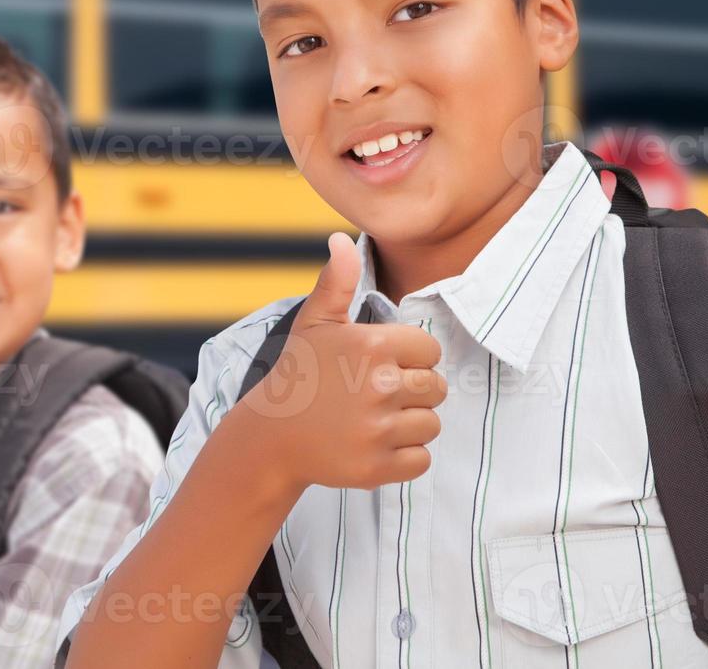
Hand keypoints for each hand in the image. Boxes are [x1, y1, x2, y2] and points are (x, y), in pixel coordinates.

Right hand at [237, 232, 446, 490]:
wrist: (270, 437)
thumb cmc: (299, 374)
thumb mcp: (315, 322)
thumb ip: (337, 281)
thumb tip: (340, 239)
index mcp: (371, 346)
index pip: (430, 350)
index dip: (410, 358)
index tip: (380, 366)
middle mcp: (379, 387)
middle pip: (436, 388)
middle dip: (413, 392)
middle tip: (375, 395)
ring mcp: (378, 431)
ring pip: (431, 425)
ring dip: (409, 424)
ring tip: (373, 419)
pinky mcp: (377, 467)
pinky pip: (421, 460)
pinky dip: (404, 457)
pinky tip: (374, 444)